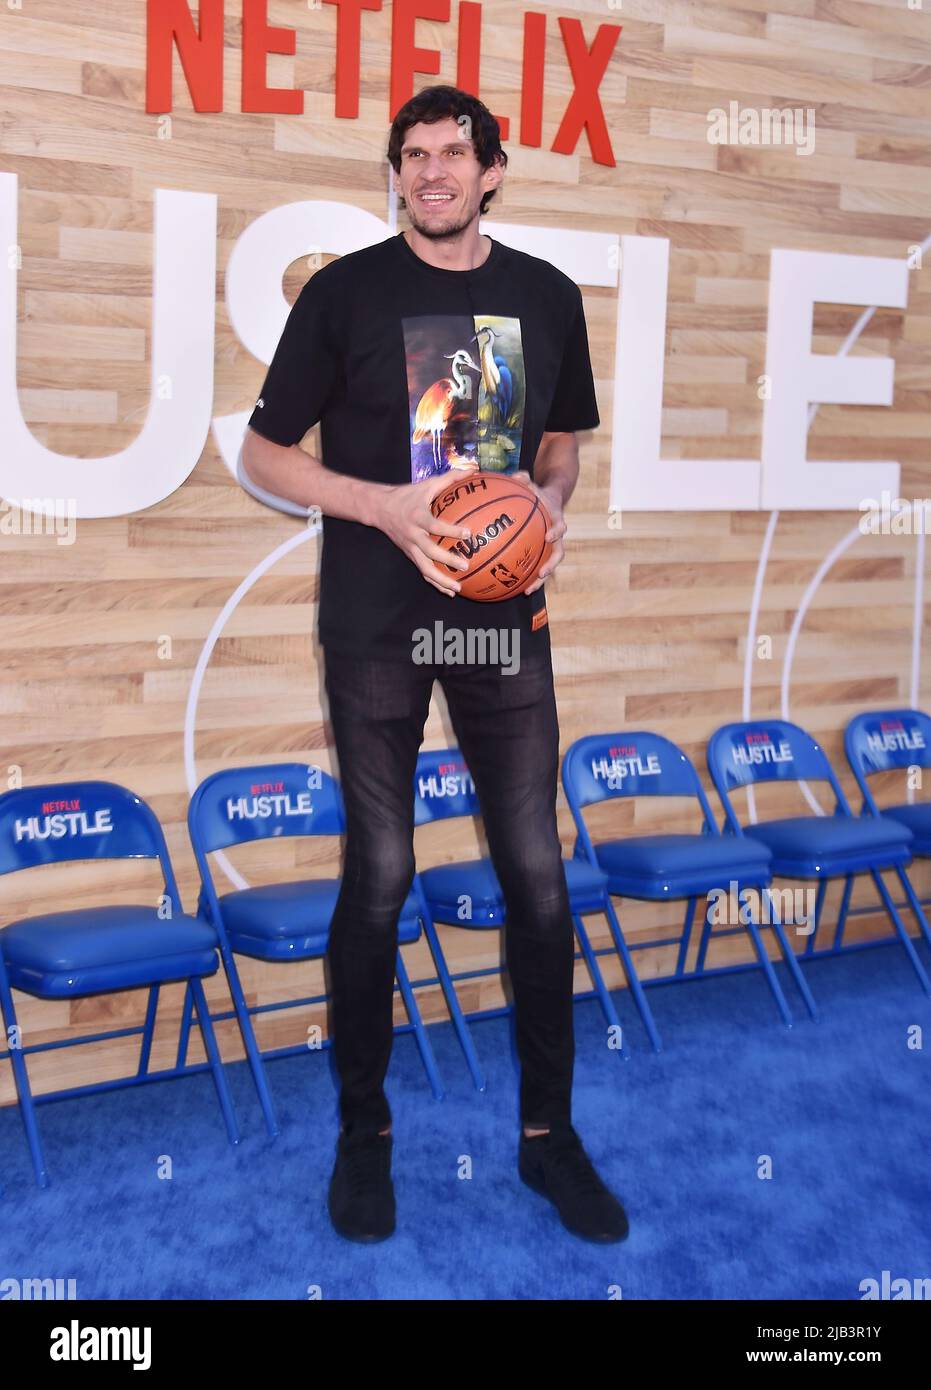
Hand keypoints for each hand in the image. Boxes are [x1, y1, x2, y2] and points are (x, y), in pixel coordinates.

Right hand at [370, 463, 478, 596]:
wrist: (379, 509)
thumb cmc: (407, 495)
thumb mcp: (426, 485)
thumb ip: (450, 478)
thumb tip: (473, 471)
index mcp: (417, 516)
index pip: (434, 525)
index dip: (451, 530)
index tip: (468, 533)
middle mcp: (413, 534)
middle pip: (429, 551)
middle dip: (446, 560)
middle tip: (465, 566)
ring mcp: (410, 547)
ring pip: (424, 568)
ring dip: (440, 580)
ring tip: (458, 589)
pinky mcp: (409, 555)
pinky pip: (423, 572)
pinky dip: (435, 583)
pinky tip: (449, 591)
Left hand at [509, 470, 565, 594]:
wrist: (548, 500)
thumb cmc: (537, 492)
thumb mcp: (532, 483)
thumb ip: (524, 479)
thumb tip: (516, 475)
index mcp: (556, 520)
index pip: (561, 527)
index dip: (556, 532)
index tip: (549, 537)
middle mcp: (556, 537)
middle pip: (558, 555)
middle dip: (550, 566)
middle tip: (541, 574)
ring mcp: (550, 547)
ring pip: (548, 566)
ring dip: (539, 580)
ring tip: (526, 591)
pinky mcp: (541, 553)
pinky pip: (535, 567)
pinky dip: (525, 577)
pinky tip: (511, 586)